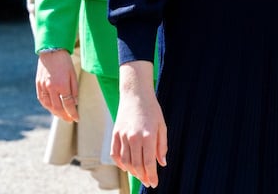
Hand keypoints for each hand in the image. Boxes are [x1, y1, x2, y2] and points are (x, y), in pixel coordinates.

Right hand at [36, 49, 78, 121]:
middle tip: (69, 120)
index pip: (68, 104)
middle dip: (64, 116)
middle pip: (57, 107)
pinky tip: (51, 108)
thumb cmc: (64, 62)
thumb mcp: (73, 74)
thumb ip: (74, 90)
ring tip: (61, 115)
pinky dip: (47, 105)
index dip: (73, 113)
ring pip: (48, 105)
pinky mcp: (38, 84)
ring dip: (55, 113)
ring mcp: (43, 86)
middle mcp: (51, 87)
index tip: (76, 118)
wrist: (51, 50)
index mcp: (62, 84)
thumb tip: (74, 103)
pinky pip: (41, 99)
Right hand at [111, 61, 166, 188]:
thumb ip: (162, 146)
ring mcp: (122, 135)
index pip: (149, 163)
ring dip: (132, 172)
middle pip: (137, 165)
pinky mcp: (115, 133)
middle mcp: (134, 137)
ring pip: (126, 162)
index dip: (151, 176)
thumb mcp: (162, 126)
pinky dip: (120, 163)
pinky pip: (115, 154)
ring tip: (139, 175)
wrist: (135, 93)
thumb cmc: (152, 109)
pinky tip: (127, 167)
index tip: (154, 184)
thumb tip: (162, 163)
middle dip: (143, 177)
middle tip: (148, 182)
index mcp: (148, 135)